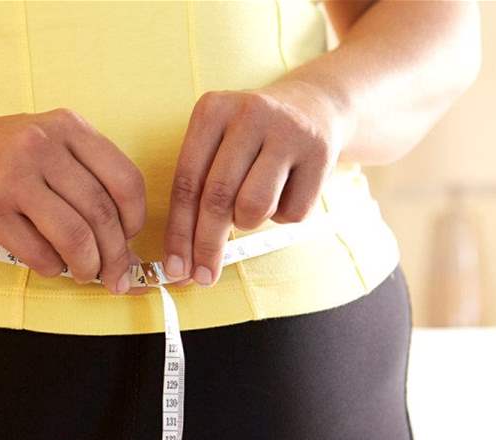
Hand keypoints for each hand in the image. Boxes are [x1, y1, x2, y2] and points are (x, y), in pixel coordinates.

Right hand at [0, 108, 146, 293]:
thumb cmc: (3, 152)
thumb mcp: (50, 140)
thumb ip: (88, 177)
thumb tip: (128, 239)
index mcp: (67, 127)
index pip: (124, 180)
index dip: (136, 219)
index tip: (131, 236)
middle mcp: (41, 148)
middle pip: (101, 214)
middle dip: (117, 254)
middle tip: (117, 273)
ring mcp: (13, 180)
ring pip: (75, 237)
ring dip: (89, 266)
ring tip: (88, 272)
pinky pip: (39, 254)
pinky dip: (54, 268)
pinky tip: (53, 264)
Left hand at [162, 80, 350, 286]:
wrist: (314, 107)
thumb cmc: (250, 140)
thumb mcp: (217, 145)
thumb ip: (197, 190)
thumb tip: (182, 259)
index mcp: (212, 110)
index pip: (186, 181)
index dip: (179, 231)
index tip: (176, 267)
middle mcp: (249, 114)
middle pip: (217, 197)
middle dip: (207, 245)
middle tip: (203, 276)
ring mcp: (288, 131)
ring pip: (255, 206)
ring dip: (249, 222)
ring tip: (253, 205)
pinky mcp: (320, 153)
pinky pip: (292, 212)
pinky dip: (283, 216)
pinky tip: (286, 192)